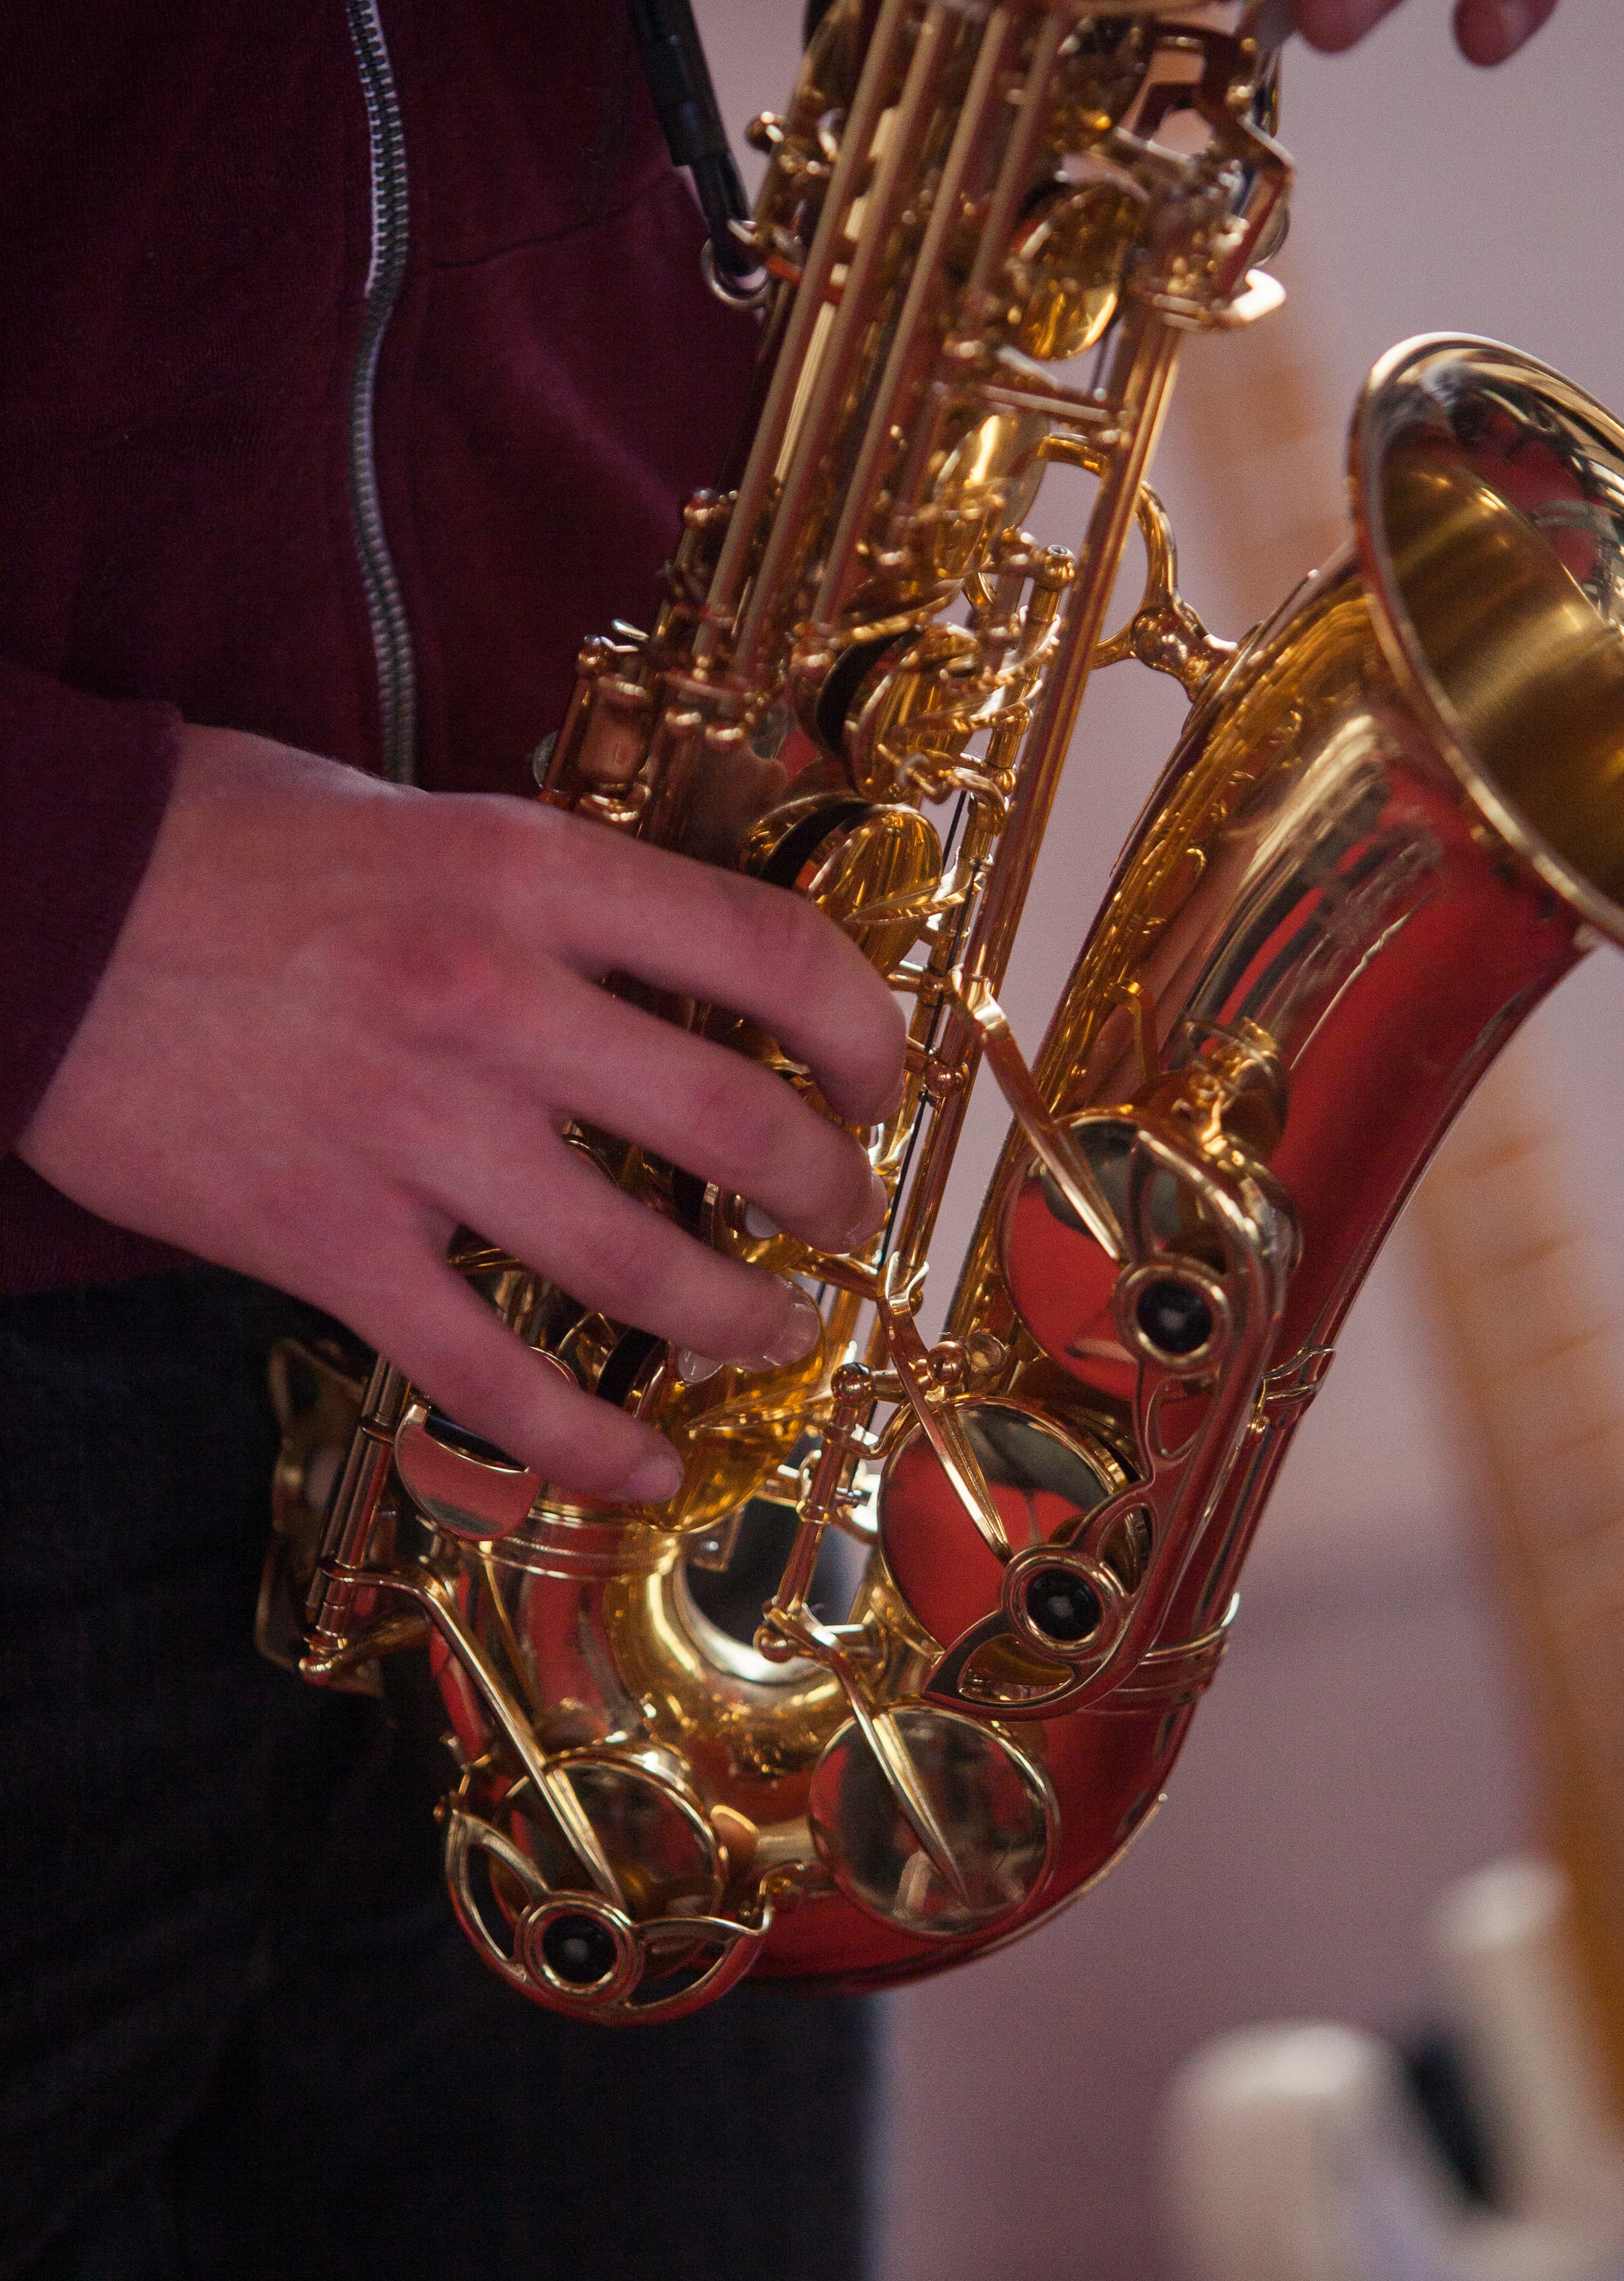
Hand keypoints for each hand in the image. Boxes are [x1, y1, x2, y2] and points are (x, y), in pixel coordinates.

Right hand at [18, 728, 905, 1501]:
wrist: (28, 908)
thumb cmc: (218, 842)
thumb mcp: (420, 812)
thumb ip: (551, 888)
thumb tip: (674, 963)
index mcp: (528, 874)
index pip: (768, 951)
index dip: (864, 1025)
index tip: (881, 1072)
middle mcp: (495, 1004)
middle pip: (738, 1125)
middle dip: (827, 1188)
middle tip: (842, 1211)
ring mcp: (415, 1137)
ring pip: (640, 1268)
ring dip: (743, 1316)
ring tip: (778, 1329)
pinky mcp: (330, 1246)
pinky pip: (488, 1375)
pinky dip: (582, 1441)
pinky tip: (644, 1468)